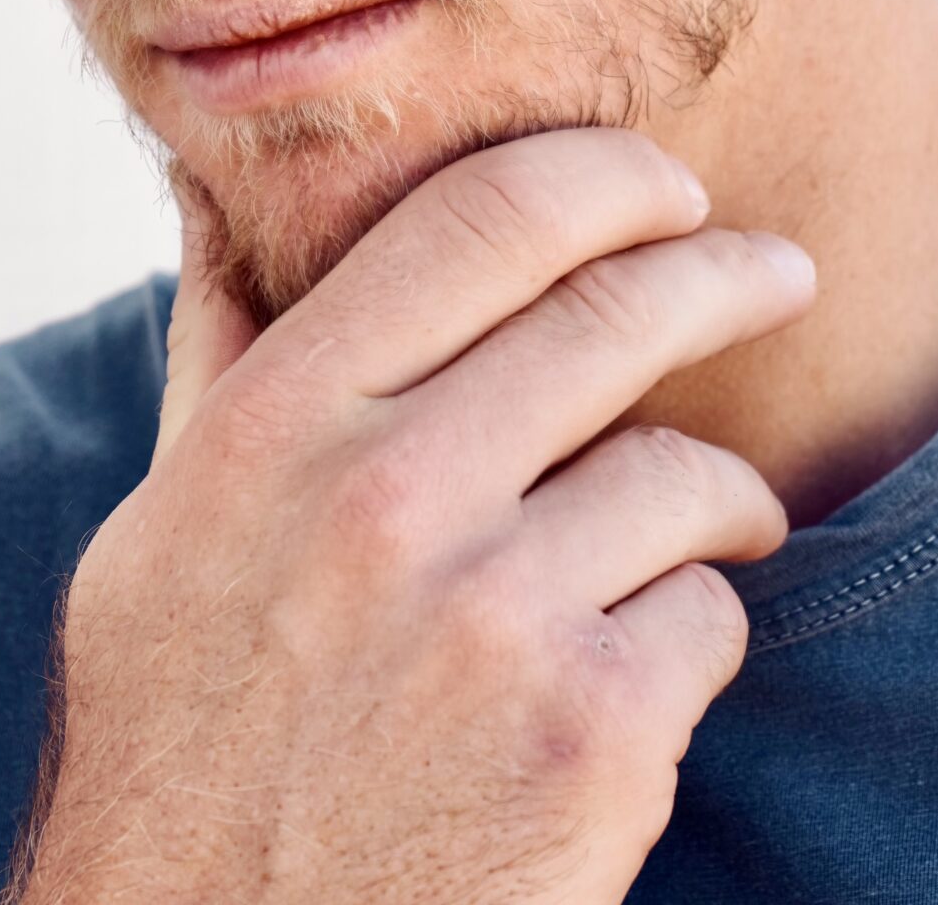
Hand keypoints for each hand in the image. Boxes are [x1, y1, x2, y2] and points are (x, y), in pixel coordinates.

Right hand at [14, 127, 816, 902]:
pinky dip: (691, 638)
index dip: (606, 176)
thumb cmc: (183, 761)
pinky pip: (709, 618)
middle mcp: (382, 503)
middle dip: (727, 272)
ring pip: (685, 472)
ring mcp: (493, 620)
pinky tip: (638, 681)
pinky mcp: (590, 740)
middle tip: (778, 271)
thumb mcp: (158, 544)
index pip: (482, 218)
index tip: (668, 185)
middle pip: (618, 310)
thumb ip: (218, 360)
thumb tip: (218, 194)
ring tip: (714, 523)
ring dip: (718, 496)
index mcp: (273, 433)